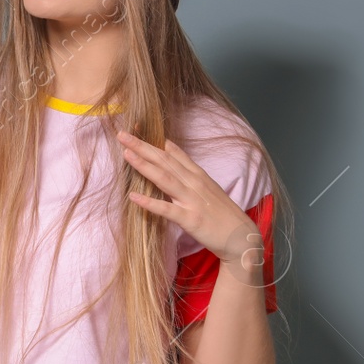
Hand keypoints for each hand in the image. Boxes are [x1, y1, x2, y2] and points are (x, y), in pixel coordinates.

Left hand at [117, 130, 261, 266]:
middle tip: (122, 135)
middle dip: (142, 147)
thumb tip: (168, 144)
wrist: (241, 236)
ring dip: (145, 166)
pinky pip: (167, 210)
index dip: (151, 140)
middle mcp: (193, 183)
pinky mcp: (190, 219)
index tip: (133, 128)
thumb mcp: (205, 183)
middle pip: (164, 161)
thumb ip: (186, 165)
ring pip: (165, 179)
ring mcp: (191, 200)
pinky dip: (150, 203)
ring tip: (126, 155)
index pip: (170, 152)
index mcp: (196, 174)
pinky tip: (133, 197)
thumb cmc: (220, 210)